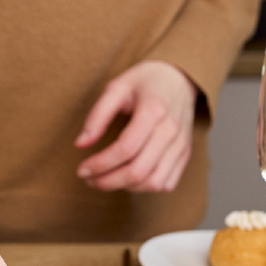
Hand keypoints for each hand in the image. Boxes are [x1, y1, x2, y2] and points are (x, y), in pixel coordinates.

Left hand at [75, 60, 197, 192]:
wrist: (179, 78)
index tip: (82, 170)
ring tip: (107, 179)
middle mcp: (170, 131)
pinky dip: (145, 187)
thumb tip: (80, 145)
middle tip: (89, 179)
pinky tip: (129, 178)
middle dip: (108, 181)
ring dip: (125, 187)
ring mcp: (180, 144)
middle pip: (138, 171)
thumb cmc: (145, 82)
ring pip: (153, 182)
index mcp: (153, 111)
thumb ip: (97, 116)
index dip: (99, 165)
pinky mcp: (185, 154)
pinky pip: (166, 183)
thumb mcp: (116, 88)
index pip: (124, 149)